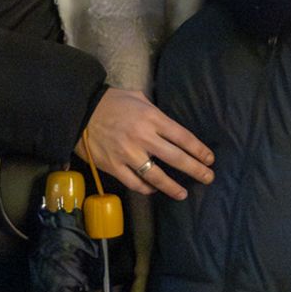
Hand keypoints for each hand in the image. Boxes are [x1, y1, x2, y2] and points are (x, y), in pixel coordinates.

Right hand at [75, 88, 214, 199]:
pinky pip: (134, 183)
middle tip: (208, 178)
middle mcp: (143, 137)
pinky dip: (146, 188)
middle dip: (195, 169)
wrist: (80, 112)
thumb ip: (156, 112)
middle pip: (176, 158)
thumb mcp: (138, 98)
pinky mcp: (114, 166)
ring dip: (172, 187)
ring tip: (183, 193)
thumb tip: (169, 127)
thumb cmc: (112, 102)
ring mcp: (128, 154)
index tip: (209, 159)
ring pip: (156, 176)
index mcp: (152, 118)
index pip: (183, 137)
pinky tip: (154, 189)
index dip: (199, 150)